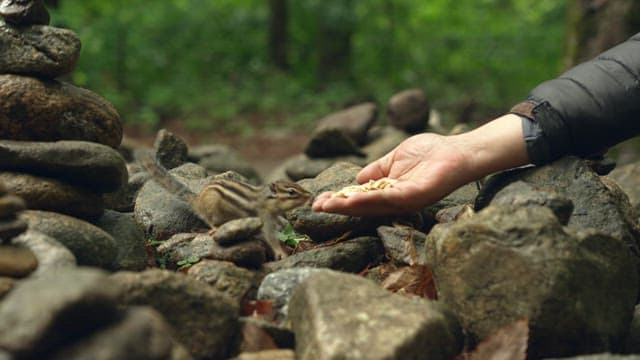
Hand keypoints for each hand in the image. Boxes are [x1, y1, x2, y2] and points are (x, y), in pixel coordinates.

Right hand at [311, 114, 528, 215]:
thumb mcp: (394, 160)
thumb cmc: (430, 152)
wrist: (457, 151)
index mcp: (389, 192)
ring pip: (370, 206)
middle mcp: (395, 201)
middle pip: (361, 207)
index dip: (339, 200)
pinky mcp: (414, 197)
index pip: (359, 198)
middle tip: (316, 207)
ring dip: (347, 206)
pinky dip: (367, 200)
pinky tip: (350, 200)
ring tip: (326, 206)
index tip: (318, 201)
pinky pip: (387, 199)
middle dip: (337, 207)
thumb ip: (376, 171)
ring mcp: (404, 200)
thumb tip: (356, 180)